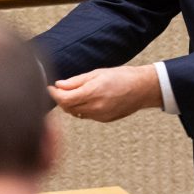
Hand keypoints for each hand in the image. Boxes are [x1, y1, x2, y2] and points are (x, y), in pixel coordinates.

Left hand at [47, 65, 161, 121]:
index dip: (54, 94)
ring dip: (70, 104)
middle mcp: (96, 107)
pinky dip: (81, 108)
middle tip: (59, 89)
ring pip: (76, 113)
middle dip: (61, 99)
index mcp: (93, 93)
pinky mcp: (105, 120)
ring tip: (73, 92)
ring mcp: (100, 116)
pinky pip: (87, 115)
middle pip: (68, 108)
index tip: (50, 87)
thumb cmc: (122, 76)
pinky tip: (86, 99)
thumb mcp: (97, 73)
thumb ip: (76, 81)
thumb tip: (59, 85)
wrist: (143, 88)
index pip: (65, 99)